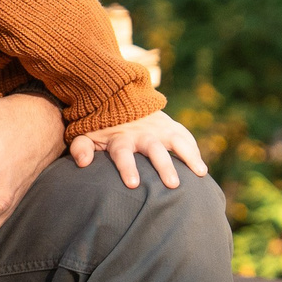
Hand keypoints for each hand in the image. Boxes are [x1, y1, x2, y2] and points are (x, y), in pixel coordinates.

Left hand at [68, 110, 205, 190]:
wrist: (117, 96)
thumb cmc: (100, 126)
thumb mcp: (85, 134)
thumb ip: (81, 148)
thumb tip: (82, 163)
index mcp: (119, 138)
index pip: (122, 154)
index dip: (127, 168)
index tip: (133, 184)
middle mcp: (141, 134)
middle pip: (154, 150)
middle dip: (163, 166)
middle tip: (172, 185)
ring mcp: (159, 129)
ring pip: (176, 141)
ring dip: (188, 157)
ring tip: (200, 174)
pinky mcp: (170, 126)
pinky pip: (185, 137)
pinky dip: (193, 150)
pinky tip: (200, 169)